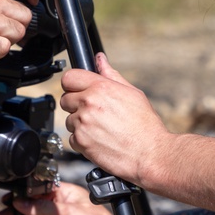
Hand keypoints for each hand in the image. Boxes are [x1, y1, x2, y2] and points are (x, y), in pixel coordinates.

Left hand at [60, 53, 170, 184]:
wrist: (150, 154)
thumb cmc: (145, 126)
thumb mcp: (132, 94)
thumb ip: (111, 75)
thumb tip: (100, 60)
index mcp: (101, 87)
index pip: (69, 78)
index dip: (73, 84)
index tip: (78, 90)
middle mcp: (88, 103)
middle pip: (65, 99)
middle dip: (76, 105)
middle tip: (94, 112)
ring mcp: (82, 123)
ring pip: (69, 120)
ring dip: (80, 124)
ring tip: (101, 129)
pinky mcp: (80, 142)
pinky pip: (72, 138)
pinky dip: (82, 140)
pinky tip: (99, 140)